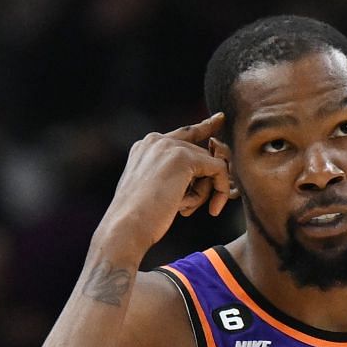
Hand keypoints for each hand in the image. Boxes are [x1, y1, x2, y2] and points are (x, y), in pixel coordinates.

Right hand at [96, 113, 233, 254]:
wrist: (126, 228)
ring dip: (204, 192)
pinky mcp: (184, 158)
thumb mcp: (153, 192)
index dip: (204, 127)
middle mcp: (156, 140)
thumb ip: (173, 177)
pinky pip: (219, 169)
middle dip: (202, 185)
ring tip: (184, 210)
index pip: (183, 134)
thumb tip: (205, 173)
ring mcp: (170, 146)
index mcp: (145, 147)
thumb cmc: (139, 220)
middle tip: (187, 210)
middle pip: (200, 155)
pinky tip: (211, 209)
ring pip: (210, 163)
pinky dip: (220, 191)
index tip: (219, 119)